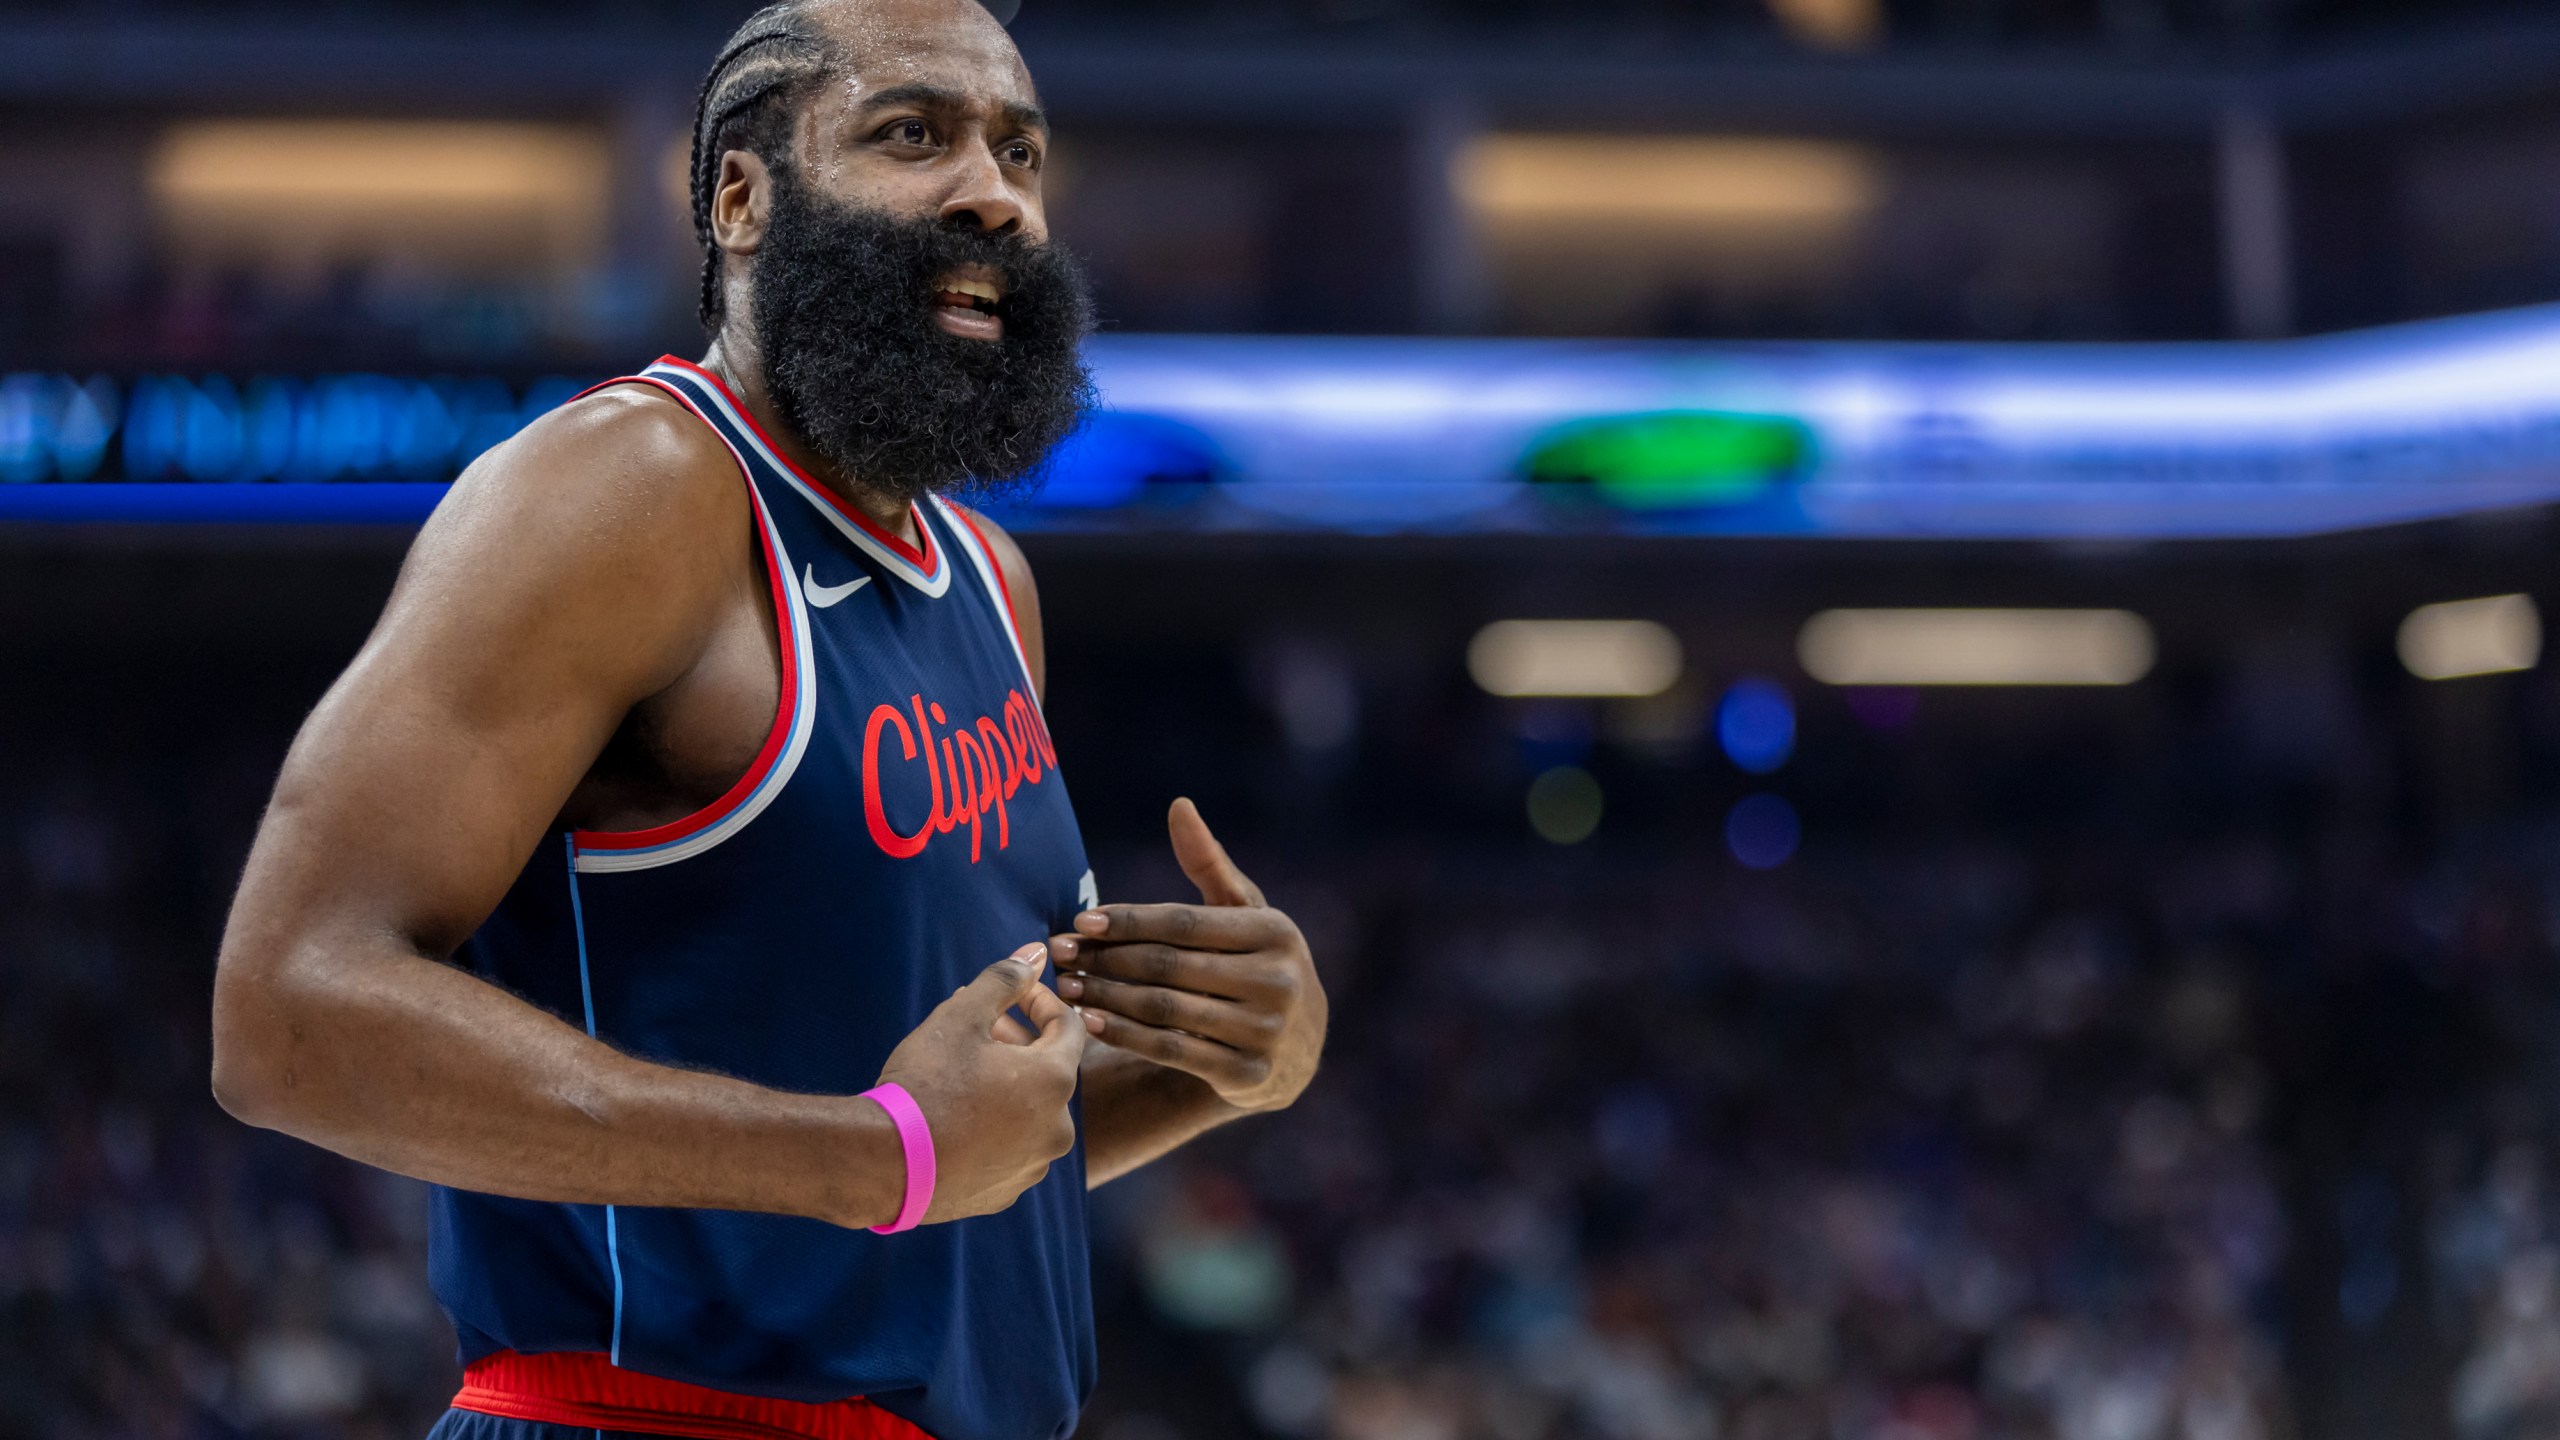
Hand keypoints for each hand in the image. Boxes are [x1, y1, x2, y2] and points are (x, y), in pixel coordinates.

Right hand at [874, 944, 1086, 1224]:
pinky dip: (994, 1128)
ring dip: (1007, 1086)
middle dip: (1019, 1043)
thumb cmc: (926, 1084)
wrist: (884, 1165)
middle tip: (981, 1026)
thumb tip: (1035, 953)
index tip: (1014, 992)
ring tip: (964, 1070)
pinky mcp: (1005, 1193)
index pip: (1068, 1027)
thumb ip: (1003, 981)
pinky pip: (1009, 1149)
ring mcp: (1032, 1166)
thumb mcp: (960, 1018)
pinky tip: (958, 1117)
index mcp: (1055, 1081)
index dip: (1041, 1001)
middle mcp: (1057, 1128)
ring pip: (1030, 1112)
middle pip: (1049, 1071)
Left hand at [1052, 799, 1326, 1113]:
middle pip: (1170, 966)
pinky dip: (1125, 1036)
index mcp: (1276, 933)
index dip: (1129, 921)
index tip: (1082, 921)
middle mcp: (1277, 982)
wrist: (1301, 1047)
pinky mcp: (1248, 1076)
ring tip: (1067, 987)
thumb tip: (1178, 806)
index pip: (1185, 923)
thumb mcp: (1244, 913)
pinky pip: (1171, 1052)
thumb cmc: (1258, 962)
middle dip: (1107, 959)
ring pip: (1165, 1010)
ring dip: (1107, 997)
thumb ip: (1209, 863)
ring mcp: (1265, 1032)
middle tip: (1060, 953)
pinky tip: (1090, 1022)